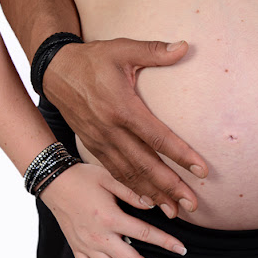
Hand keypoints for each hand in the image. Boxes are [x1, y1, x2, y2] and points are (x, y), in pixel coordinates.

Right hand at [40, 163, 187, 257]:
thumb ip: (134, 193)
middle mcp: (100, 237)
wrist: (54, 182)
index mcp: (111, 218)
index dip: (166, 242)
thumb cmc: (85, 177)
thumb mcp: (111, 178)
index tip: (182, 250)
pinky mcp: (77, 249)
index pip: (145, 234)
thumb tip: (155, 204)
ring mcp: (87, 246)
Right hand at [43, 38, 206, 218]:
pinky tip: (148, 201)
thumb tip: (185, 46)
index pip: (158, 137)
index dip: (181, 155)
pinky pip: (116, 174)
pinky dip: (133, 190)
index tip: (202, 170)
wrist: (55, 71)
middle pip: (145, 165)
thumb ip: (154, 51)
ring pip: (130, 175)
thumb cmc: (93, 59)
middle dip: (170, 187)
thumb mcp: (123, 49)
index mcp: (122, 108)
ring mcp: (100, 142)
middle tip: (193, 204)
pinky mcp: (93, 147)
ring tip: (175, 211)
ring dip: (153, 195)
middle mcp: (111, 131)